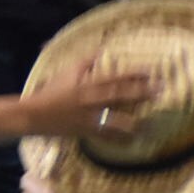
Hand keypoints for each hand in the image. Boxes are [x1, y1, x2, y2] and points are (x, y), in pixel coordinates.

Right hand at [23, 66, 159, 140]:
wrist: (33, 116)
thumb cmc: (49, 93)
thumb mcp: (66, 73)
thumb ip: (84, 62)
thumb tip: (99, 51)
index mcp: (87, 85)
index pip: (115, 78)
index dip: (134, 75)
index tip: (151, 72)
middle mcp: (92, 101)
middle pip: (122, 96)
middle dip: (142, 93)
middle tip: (161, 91)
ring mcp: (90, 118)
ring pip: (117, 120)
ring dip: (136, 122)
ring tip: (152, 124)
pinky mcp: (85, 132)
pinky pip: (106, 137)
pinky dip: (120, 140)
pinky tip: (132, 141)